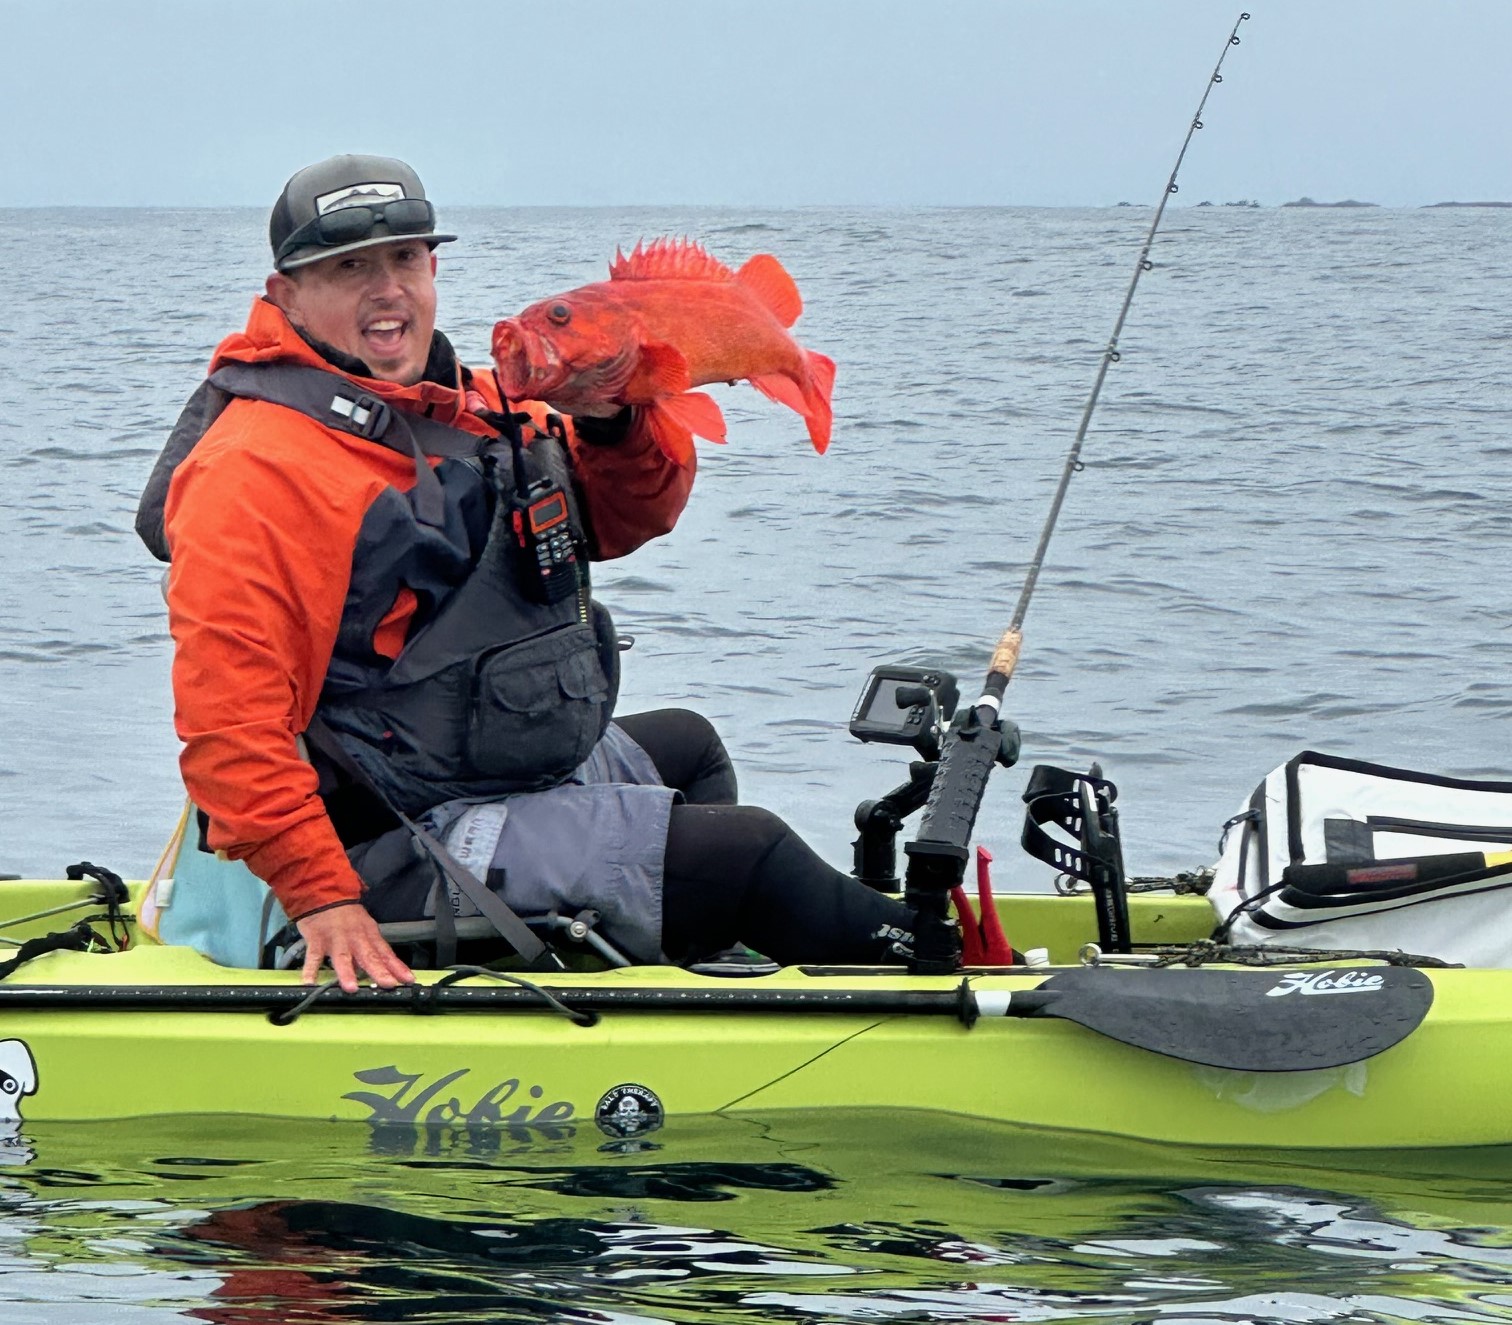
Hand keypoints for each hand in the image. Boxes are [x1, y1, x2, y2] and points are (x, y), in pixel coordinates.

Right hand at [296, 903, 413, 992]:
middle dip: (379, 971)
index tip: (409, 980)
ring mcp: (336, 939)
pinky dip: (310, 970)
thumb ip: (371, 949)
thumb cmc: (346, 915)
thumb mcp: (365, 927)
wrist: (325, 893)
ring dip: (347, 972)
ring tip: (351, 988)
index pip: (386, 953)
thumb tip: (380, 971)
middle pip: (369, 956)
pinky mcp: (317, 940)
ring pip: (342, 957)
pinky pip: (313, 957)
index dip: (398, 967)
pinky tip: (309, 983)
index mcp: (369, 935)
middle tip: (388, 984)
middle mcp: (355, 938)